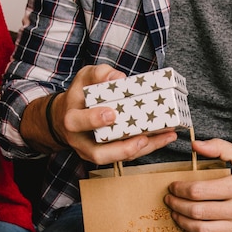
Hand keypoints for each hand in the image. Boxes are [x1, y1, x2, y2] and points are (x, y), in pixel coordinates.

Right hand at [41, 64, 177, 164]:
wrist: (67, 117)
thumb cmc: (79, 96)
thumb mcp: (84, 78)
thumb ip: (99, 74)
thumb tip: (119, 77)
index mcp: (71, 119)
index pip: (78, 122)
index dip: (93, 120)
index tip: (112, 114)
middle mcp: (81, 141)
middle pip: (98, 153)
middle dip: (122, 149)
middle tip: (143, 138)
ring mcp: (93, 152)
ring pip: (117, 158)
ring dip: (143, 149)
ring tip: (165, 136)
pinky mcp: (107, 155)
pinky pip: (127, 155)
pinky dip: (147, 147)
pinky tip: (165, 137)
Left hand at [163, 139, 231, 231]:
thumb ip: (218, 148)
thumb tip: (194, 145)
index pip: (198, 191)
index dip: (180, 189)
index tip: (172, 186)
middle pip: (197, 212)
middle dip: (177, 206)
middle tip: (169, 200)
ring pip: (202, 231)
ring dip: (183, 223)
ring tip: (175, 214)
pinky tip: (190, 228)